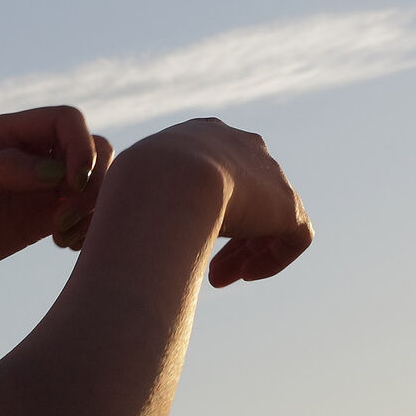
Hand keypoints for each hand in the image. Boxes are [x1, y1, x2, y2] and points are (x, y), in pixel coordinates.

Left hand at [0, 107, 113, 296]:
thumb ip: (3, 171)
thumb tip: (59, 173)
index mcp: (3, 133)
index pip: (66, 121)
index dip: (82, 146)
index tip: (73, 185)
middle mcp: (25, 154)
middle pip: (91, 149)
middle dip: (93, 182)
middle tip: (66, 220)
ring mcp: (36, 188)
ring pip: (93, 182)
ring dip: (94, 207)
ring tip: (65, 238)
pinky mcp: (39, 219)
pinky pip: (83, 213)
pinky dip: (88, 226)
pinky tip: (66, 246)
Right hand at [93, 117, 312, 287]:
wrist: (168, 179)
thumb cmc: (133, 187)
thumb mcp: (126, 189)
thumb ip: (135, 202)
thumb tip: (121, 228)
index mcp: (204, 136)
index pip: (215, 171)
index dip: (200, 208)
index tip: (180, 235)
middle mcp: (242, 147)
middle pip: (246, 196)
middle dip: (227, 236)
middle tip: (205, 266)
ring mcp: (270, 175)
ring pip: (269, 220)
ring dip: (245, 253)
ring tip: (219, 279)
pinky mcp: (289, 205)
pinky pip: (294, 238)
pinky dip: (272, 260)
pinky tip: (246, 275)